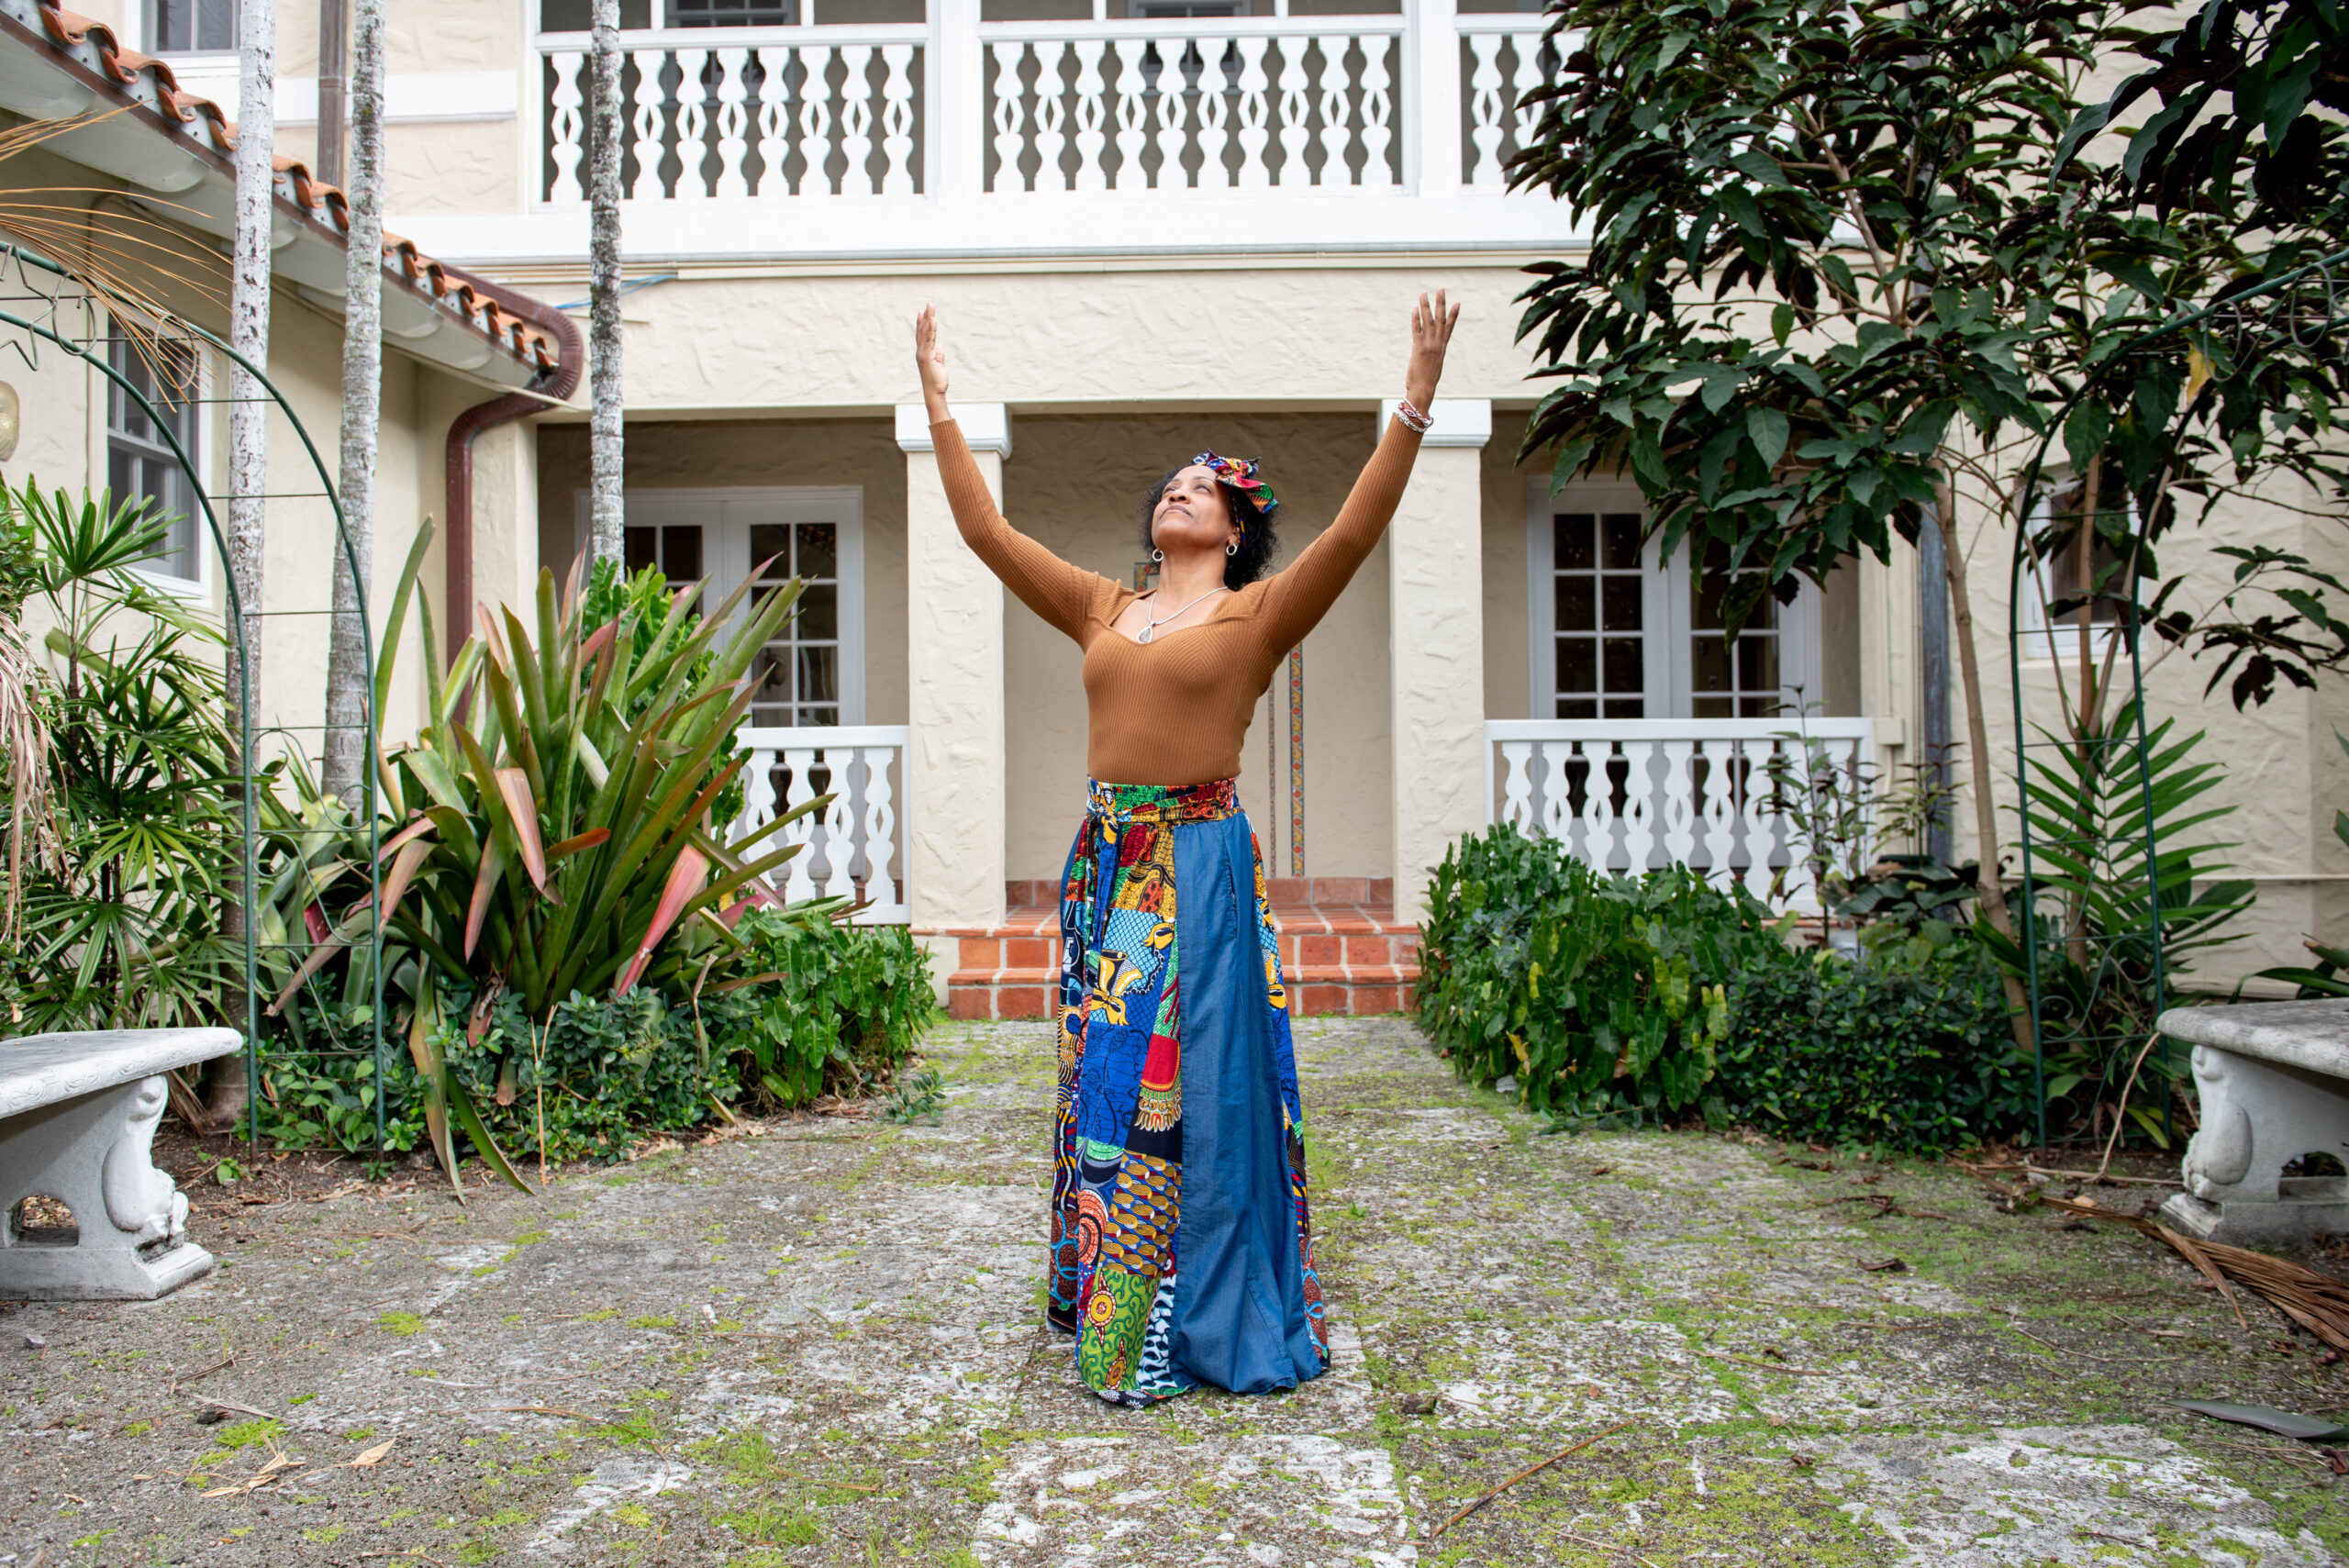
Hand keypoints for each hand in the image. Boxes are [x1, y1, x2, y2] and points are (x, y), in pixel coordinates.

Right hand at [914, 303, 949, 419]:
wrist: (934, 393)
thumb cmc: (937, 381)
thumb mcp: (939, 363)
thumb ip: (938, 353)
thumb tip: (938, 345)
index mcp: (923, 352)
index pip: (922, 335)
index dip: (921, 323)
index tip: (922, 312)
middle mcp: (921, 351)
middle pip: (922, 330)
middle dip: (926, 316)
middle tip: (929, 304)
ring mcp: (923, 353)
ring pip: (925, 333)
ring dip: (928, 319)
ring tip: (930, 307)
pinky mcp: (927, 356)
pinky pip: (930, 340)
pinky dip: (931, 329)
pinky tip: (933, 320)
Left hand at [1403, 289, 1460, 413]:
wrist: (1424, 390)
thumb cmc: (1426, 382)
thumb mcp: (1433, 366)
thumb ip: (1432, 356)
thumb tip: (1429, 354)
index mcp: (1442, 348)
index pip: (1449, 328)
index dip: (1454, 314)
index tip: (1457, 303)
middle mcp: (1437, 344)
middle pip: (1441, 319)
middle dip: (1441, 304)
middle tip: (1441, 290)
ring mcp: (1429, 345)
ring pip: (1429, 321)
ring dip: (1426, 306)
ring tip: (1424, 294)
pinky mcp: (1419, 348)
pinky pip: (1417, 330)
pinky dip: (1416, 319)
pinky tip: (1415, 309)